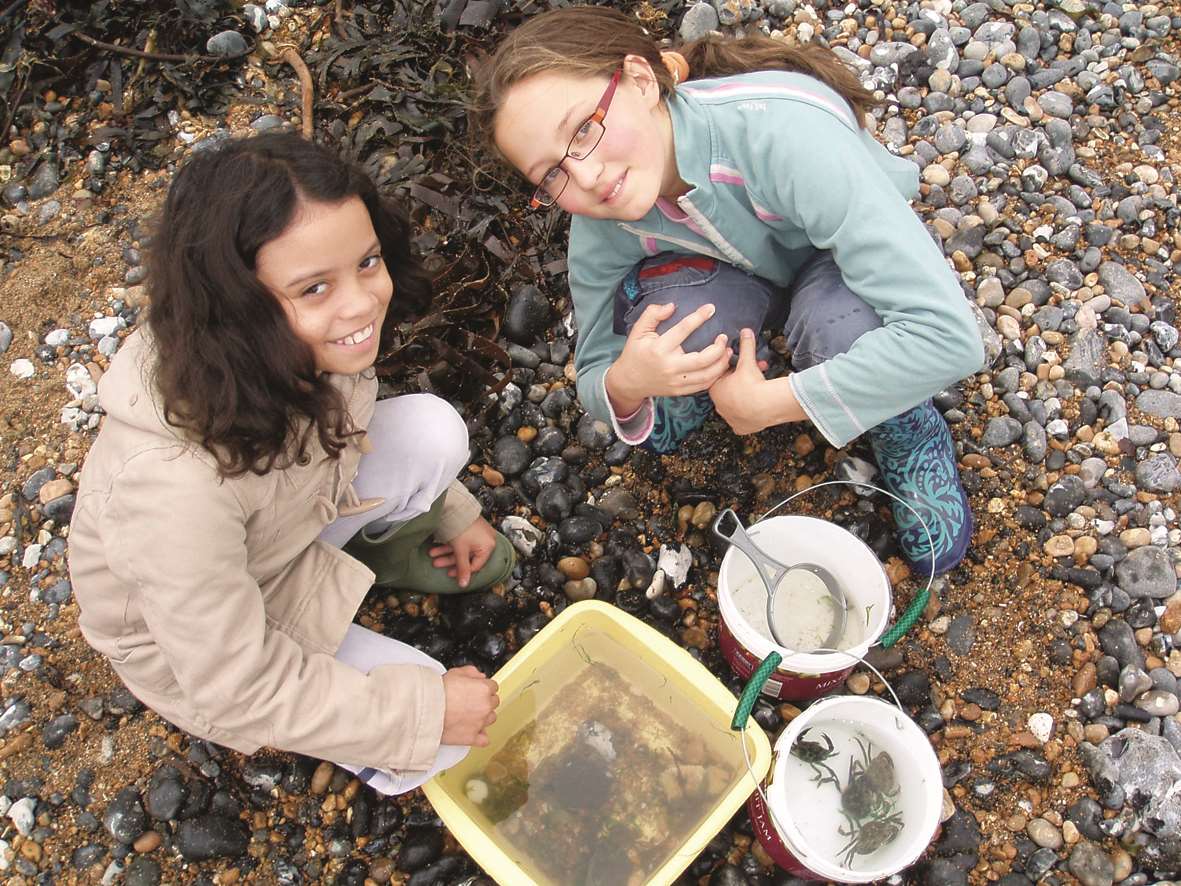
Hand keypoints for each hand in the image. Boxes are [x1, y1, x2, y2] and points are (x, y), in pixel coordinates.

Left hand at [428, 516, 496, 588]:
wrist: (457, 506)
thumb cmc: (463, 527)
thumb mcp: (461, 550)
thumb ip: (462, 568)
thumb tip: (464, 585)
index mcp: (488, 546)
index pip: (476, 565)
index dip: (462, 571)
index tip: (451, 574)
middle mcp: (486, 540)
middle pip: (467, 556)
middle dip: (449, 560)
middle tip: (438, 563)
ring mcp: (478, 534)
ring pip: (462, 548)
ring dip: (446, 552)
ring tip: (433, 554)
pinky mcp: (470, 528)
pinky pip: (461, 541)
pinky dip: (449, 544)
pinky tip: (437, 547)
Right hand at [440, 665, 498, 746]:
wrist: (426, 710)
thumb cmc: (437, 692)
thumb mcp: (455, 673)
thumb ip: (471, 672)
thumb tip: (479, 676)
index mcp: (483, 689)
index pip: (493, 687)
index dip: (484, 687)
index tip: (478, 689)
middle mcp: (485, 706)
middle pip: (494, 702)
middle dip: (485, 701)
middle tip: (472, 701)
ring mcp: (480, 723)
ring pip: (491, 719)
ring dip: (483, 716)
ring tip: (470, 714)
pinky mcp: (472, 737)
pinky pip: (484, 739)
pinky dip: (480, 736)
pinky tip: (474, 731)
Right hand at [606, 302, 732, 413]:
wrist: (628, 381)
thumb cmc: (635, 353)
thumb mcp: (638, 331)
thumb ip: (652, 314)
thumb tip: (671, 306)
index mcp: (659, 349)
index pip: (683, 330)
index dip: (699, 317)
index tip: (710, 308)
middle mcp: (670, 366)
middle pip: (703, 358)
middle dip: (718, 347)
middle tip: (724, 337)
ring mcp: (676, 381)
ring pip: (707, 374)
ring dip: (722, 362)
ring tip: (728, 351)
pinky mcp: (680, 391)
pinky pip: (703, 385)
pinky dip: (715, 376)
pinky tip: (719, 365)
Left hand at [710, 329, 803, 433]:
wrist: (764, 406)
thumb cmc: (751, 383)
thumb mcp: (747, 361)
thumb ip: (745, 346)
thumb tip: (746, 331)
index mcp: (715, 389)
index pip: (720, 378)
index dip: (733, 370)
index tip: (744, 367)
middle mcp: (719, 405)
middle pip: (729, 391)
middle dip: (742, 382)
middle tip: (756, 376)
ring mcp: (729, 418)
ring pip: (736, 405)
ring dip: (747, 397)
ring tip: (761, 390)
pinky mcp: (740, 428)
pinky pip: (743, 421)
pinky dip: (749, 415)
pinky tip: (757, 408)